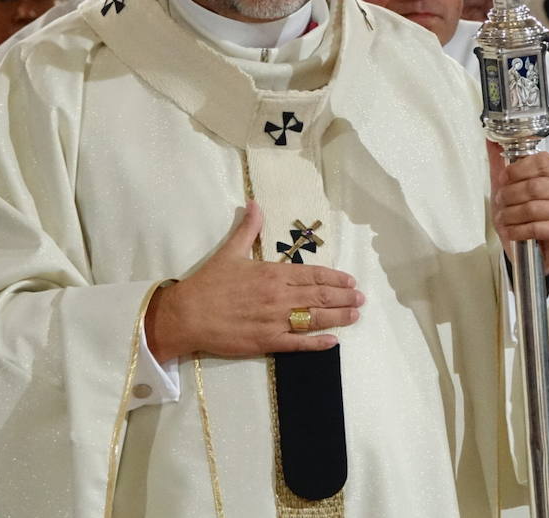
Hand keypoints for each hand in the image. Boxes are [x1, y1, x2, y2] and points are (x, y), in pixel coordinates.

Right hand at [144, 201, 363, 360]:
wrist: (187, 315)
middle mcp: (279, 296)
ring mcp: (275, 321)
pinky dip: (318, 343)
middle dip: (344, 297)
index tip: (350, 280)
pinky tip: (333, 341)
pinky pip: (299, 343)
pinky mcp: (267, 342)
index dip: (335, 278)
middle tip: (361, 298)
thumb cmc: (209, 283)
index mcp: (273, 273)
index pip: (313, 275)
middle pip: (320, 296)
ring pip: (315, 318)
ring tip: (355, 315)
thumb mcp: (230, 251)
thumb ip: (248, 228)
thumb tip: (254, 203)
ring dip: (339, 317)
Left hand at [489, 145, 548, 274]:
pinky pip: (536, 228)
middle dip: (508, 196)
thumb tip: (490, 139)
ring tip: (504, 218)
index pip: (540, 161)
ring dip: (510, 215)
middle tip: (500, 201)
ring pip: (532, 209)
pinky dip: (518, 230)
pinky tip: (512, 231)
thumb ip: (500, 160)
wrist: (532, 243)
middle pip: (532, 187)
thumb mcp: (507, 183)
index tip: (504, 178)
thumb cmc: (521, 208)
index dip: (517, 170)